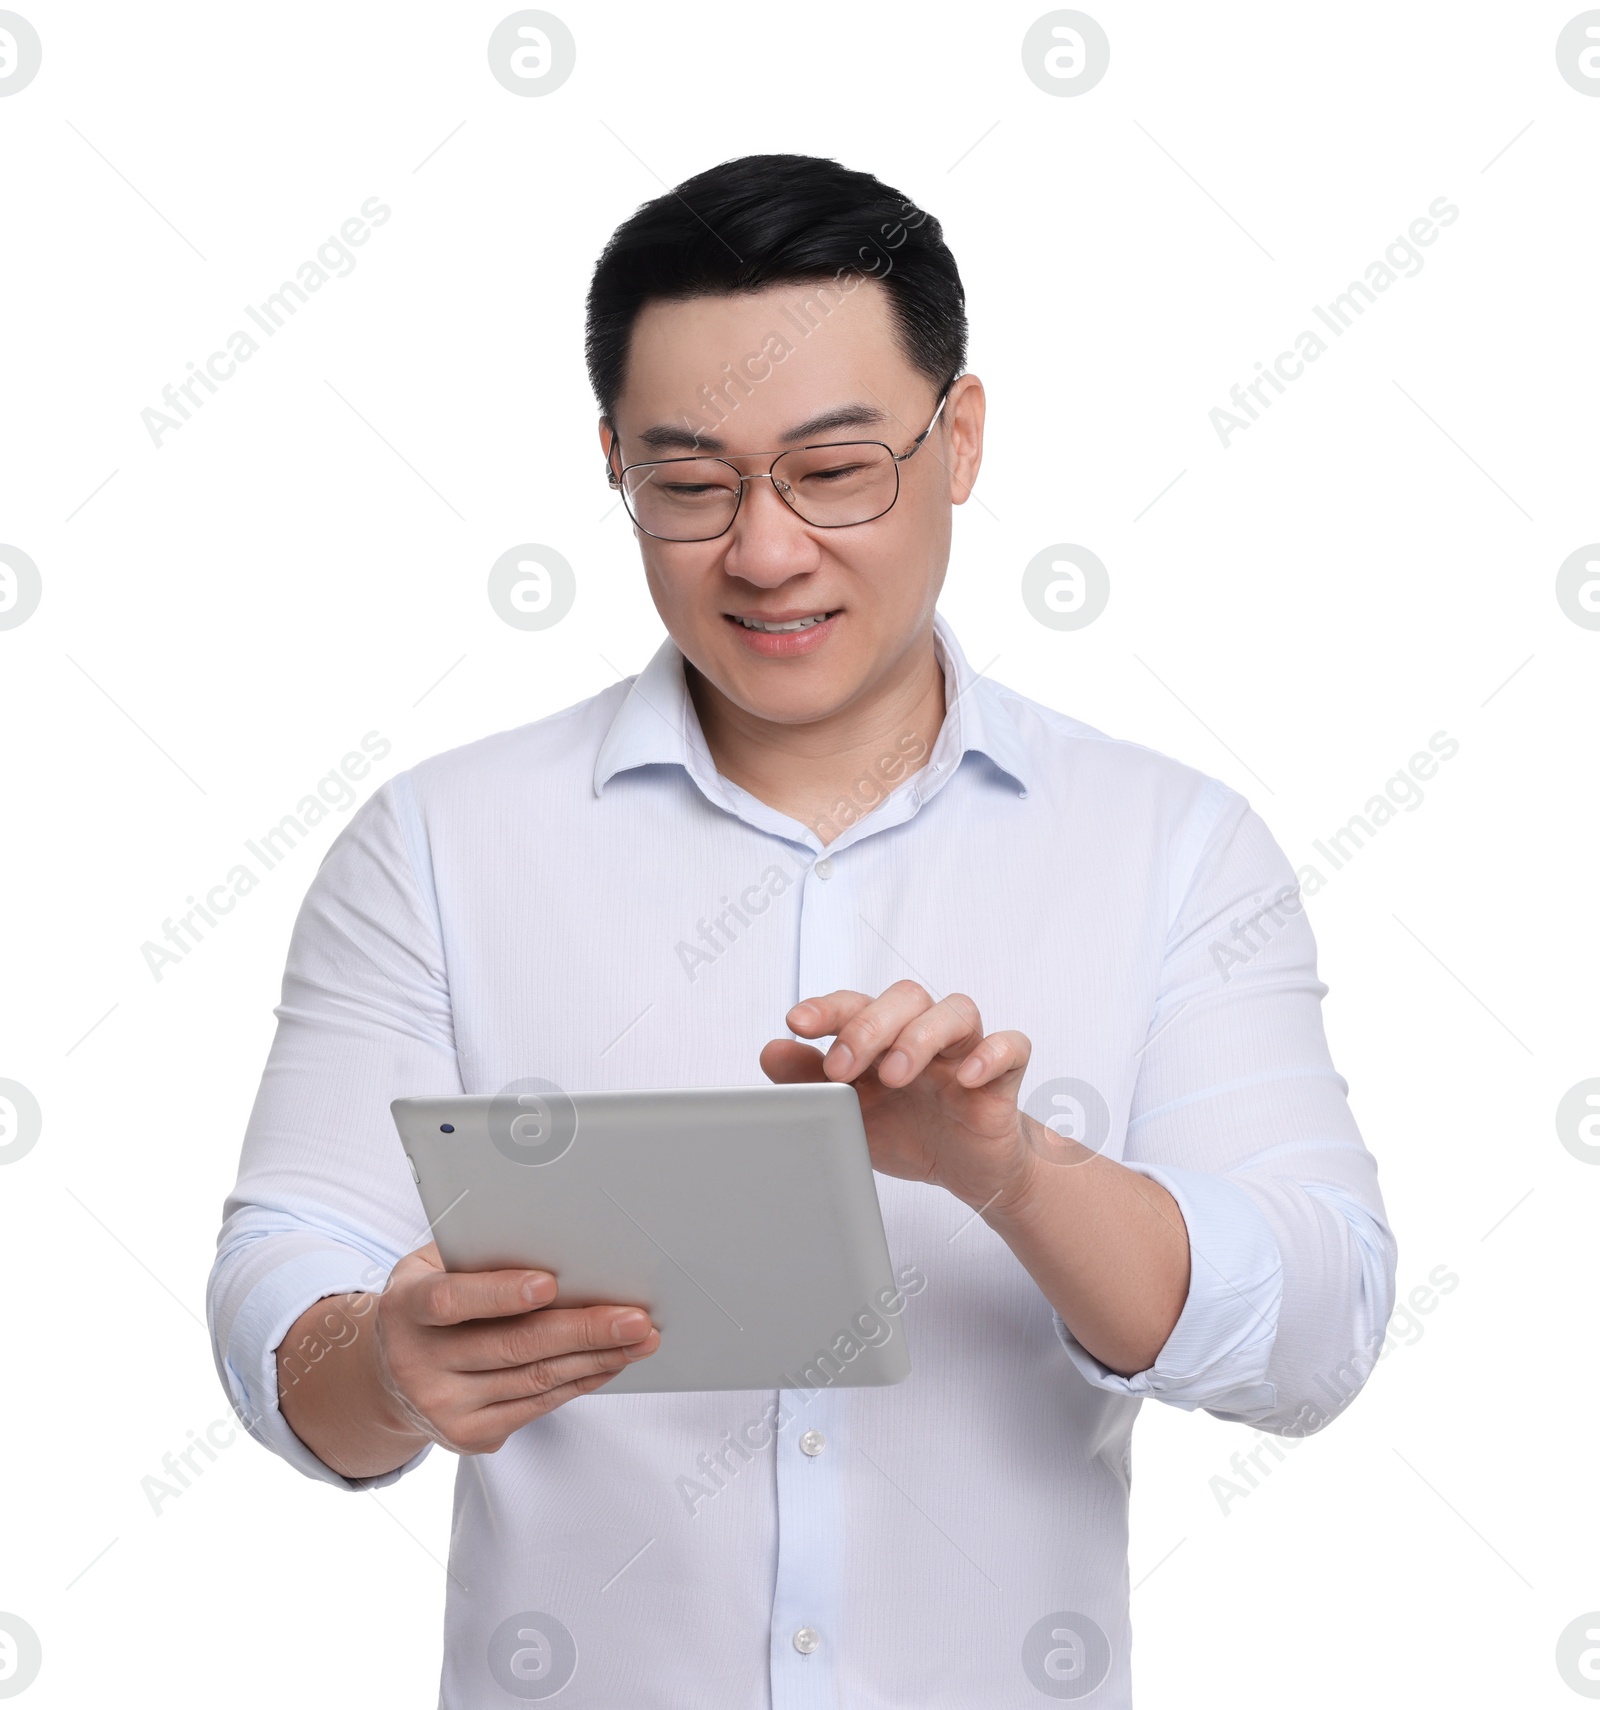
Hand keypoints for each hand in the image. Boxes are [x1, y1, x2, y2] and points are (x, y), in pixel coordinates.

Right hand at [370, 1243, 659, 1454]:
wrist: (390, 1375)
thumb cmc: (428, 1303)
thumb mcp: (432, 1267)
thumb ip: (478, 1255)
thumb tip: (555, 1239)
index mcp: (407, 1308)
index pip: (452, 1300)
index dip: (501, 1294)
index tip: (550, 1283)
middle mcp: (419, 1363)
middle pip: (513, 1346)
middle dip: (584, 1330)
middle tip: (634, 1317)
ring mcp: (444, 1406)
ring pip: (535, 1380)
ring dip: (597, 1358)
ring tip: (639, 1338)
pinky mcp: (470, 1435)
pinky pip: (538, 1405)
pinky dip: (581, 1381)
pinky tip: (611, 1361)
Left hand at [760, 980, 1042, 1214]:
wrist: (967, 1170)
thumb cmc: (908, 1131)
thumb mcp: (851, 1113)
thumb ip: (811, 1081)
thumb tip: (771, 1051)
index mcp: (885, 1035)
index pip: (856, 1004)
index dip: (827, 1008)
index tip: (797, 1023)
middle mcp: (925, 1032)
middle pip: (906, 997)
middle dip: (869, 1026)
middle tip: (842, 1066)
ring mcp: (966, 1050)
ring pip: (956, 1010)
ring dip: (921, 1037)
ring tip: (896, 1075)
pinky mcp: (1003, 1076)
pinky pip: (1011, 1046)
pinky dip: (991, 1054)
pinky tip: (965, 1077)